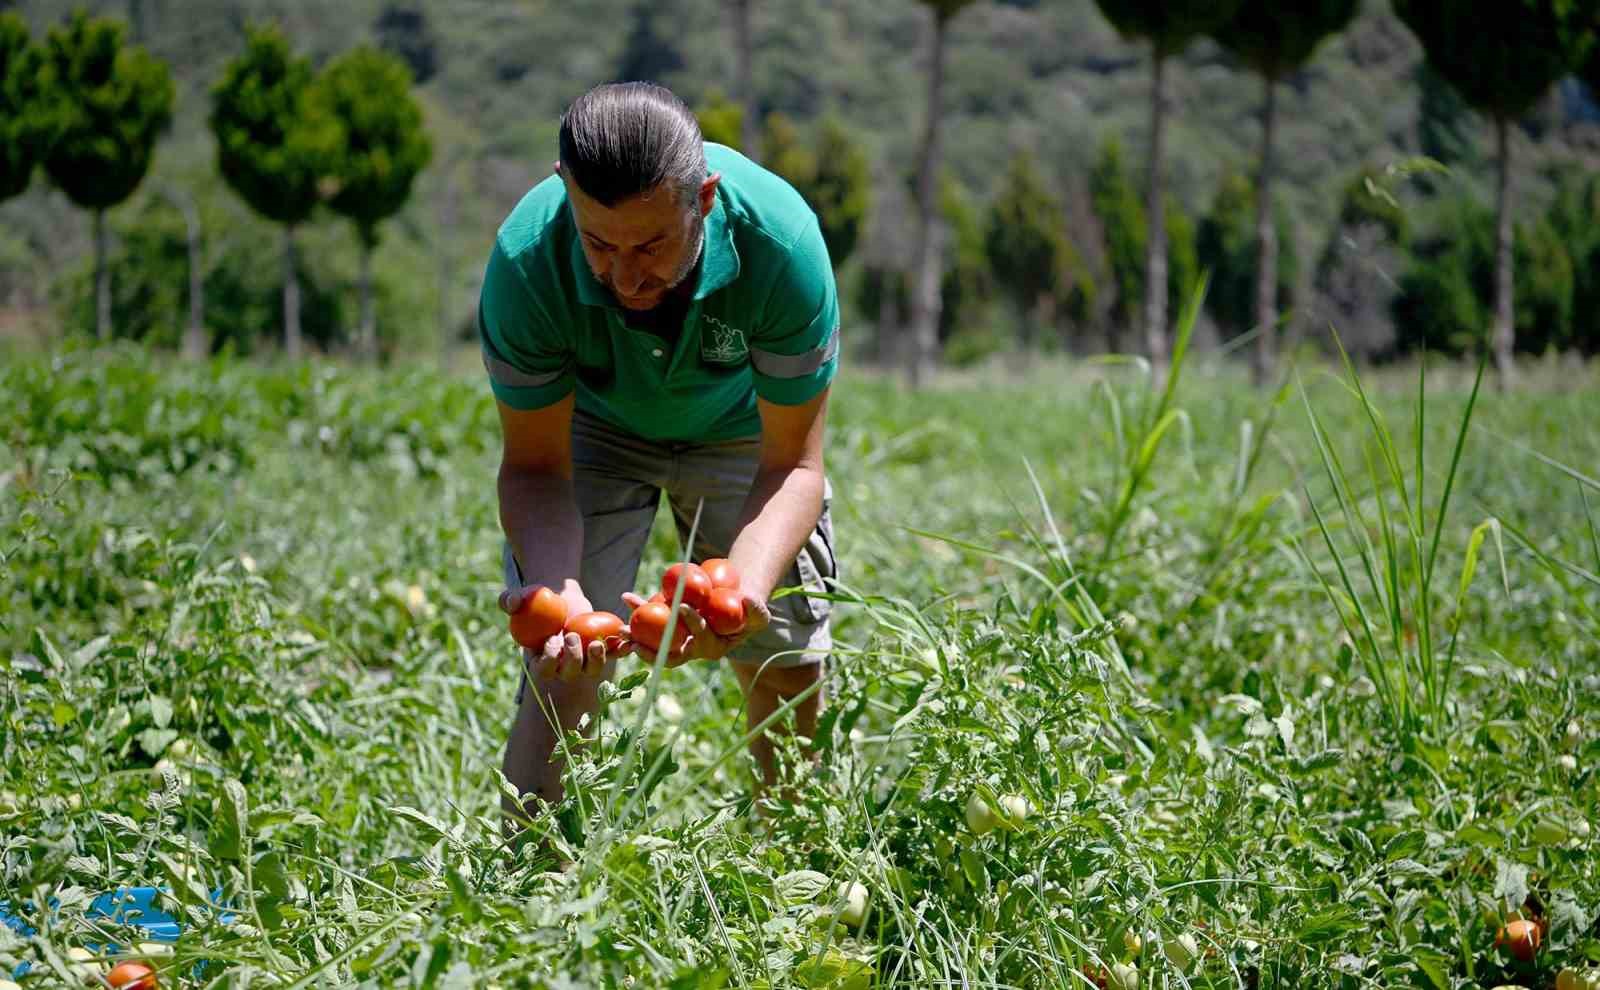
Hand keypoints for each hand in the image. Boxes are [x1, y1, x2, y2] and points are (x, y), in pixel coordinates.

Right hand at [497, 584, 616, 682]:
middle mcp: (563, 665)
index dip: (549, 660)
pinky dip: (621, 651)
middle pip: (570, 674)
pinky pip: (613, 655)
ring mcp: (583, 659)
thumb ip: (509, 600)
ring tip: (595, 643)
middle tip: (571, 635)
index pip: (544, 670)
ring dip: (596, 660)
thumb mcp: (520, 596)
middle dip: (573, 659)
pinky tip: (628, 644)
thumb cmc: (536, 599)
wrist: (559, 595)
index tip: (551, 639)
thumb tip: (511, 604)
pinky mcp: (600, 649)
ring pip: (592, 670)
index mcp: (541, 658)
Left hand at [619, 590, 771, 666]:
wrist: (734, 602)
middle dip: (650, 648)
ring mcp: (678, 639)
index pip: (699, 642)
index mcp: (712, 649)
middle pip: (669, 652)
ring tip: (621, 628)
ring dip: (636, 636)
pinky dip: (638, 609)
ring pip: (654, 641)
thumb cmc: (748, 610)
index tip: (681, 606)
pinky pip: (650, 621)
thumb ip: (755, 610)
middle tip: (635, 637)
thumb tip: (747, 600)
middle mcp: (692, 649)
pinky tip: (626, 597)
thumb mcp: (758, 613)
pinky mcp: (668, 625)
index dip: (690, 626)